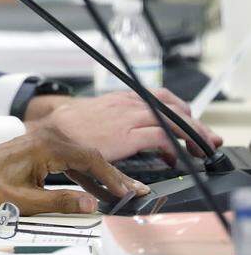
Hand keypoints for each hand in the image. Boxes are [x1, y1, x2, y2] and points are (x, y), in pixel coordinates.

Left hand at [0, 127, 148, 214]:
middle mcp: (49, 137)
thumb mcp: (26, 201)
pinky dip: (86, 174)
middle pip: (91, 156)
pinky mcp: (44, 147)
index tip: (128, 192)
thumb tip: (92, 204)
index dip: (112, 177)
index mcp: (46, 146)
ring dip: (102, 175)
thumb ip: (61, 202)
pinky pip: (72, 160)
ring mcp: (47, 140)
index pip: (89, 159)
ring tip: (125, 192)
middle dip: (115, 175)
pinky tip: (100, 189)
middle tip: (137, 192)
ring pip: (83, 157)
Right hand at [28, 88, 222, 163]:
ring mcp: (127, 118)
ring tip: (200, 149)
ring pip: (172, 120)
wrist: (47, 133)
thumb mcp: (88, 117)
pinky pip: (161, 137)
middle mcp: (126, 104)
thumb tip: (119, 133)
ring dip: (191, 135)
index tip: (189, 120)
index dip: (178, 108)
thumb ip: (108, 120)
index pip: (157, 96)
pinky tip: (174, 158)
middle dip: (194, 123)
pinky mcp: (126, 136)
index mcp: (118, 99)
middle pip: (171, 107)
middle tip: (207, 138)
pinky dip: (173, 147)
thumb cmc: (63, 130)